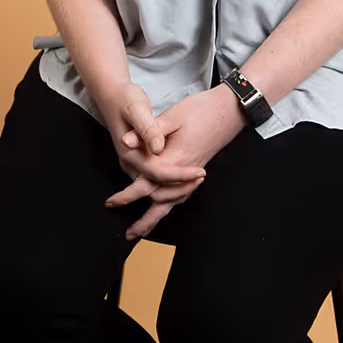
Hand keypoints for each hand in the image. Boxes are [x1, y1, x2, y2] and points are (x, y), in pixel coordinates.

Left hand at [96, 80, 209, 240]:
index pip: (147, 184)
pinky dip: (169, 205)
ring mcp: (192, 175)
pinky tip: (162, 209)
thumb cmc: (202, 110)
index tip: (112, 202)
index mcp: (175, 159)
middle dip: (142, 218)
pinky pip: (181, 195)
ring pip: (172, 203)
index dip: (128, 195)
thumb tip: (125, 142)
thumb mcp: (172, 116)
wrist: (230, 110)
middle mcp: (185, 173)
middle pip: (159, 201)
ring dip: (156, 218)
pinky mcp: (196, 172)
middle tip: (127, 231)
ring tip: (141, 231)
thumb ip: (148, 131)